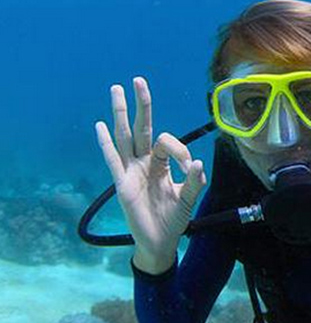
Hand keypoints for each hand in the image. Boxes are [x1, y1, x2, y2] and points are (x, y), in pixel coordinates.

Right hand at [95, 76, 206, 273]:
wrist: (160, 242)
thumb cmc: (173, 219)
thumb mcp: (188, 199)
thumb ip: (194, 183)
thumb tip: (197, 164)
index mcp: (161, 164)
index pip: (167, 142)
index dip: (179, 149)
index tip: (189, 166)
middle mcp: (144, 163)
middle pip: (141, 127)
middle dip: (141, 104)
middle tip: (137, 80)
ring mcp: (131, 171)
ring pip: (125, 137)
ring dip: (121, 113)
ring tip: (116, 90)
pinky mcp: (122, 183)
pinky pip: (113, 159)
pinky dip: (106, 143)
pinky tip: (100, 125)